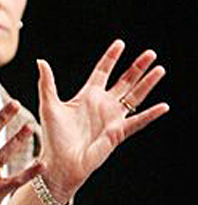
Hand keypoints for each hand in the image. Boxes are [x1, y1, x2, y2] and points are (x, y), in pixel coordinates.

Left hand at [37, 39, 168, 200]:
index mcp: (86, 95)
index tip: (120, 43)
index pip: (102, 71)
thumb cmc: (53, 136)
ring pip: (135, 97)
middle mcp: (102, 104)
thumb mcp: (49, 104)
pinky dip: (151, 115)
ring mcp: (112, 118)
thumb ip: (47, 82)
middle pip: (124, 81)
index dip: (111, 58)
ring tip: (160, 69)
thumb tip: (40, 61)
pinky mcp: (118, 133)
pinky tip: (163, 106)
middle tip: (150, 53)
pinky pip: (138, 122)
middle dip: (137, 67)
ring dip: (147, 84)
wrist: (60, 162)